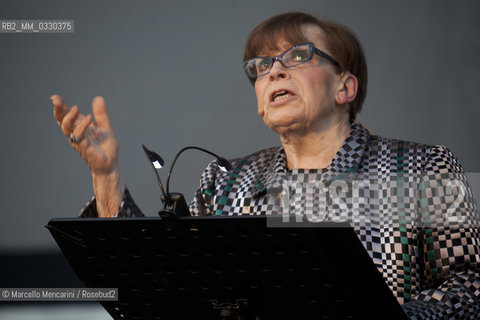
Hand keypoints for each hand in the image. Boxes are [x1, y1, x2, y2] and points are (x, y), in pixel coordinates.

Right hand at [52, 94, 123, 216]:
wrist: (111, 164)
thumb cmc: (106, 148)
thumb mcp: (105, 127)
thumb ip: (101, 114)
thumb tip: (98, 98)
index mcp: (80, 128)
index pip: (67, 116)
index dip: (60, 107)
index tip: (55, 98)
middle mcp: (76, 134)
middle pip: (62, 121)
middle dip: (58, 111)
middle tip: (55, 100)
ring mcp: (79, 142)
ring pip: (68, 129)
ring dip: (69, 117)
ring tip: (75, 108)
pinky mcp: (85, 148)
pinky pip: (80, 137)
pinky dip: (83, 126)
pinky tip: (88, 118)